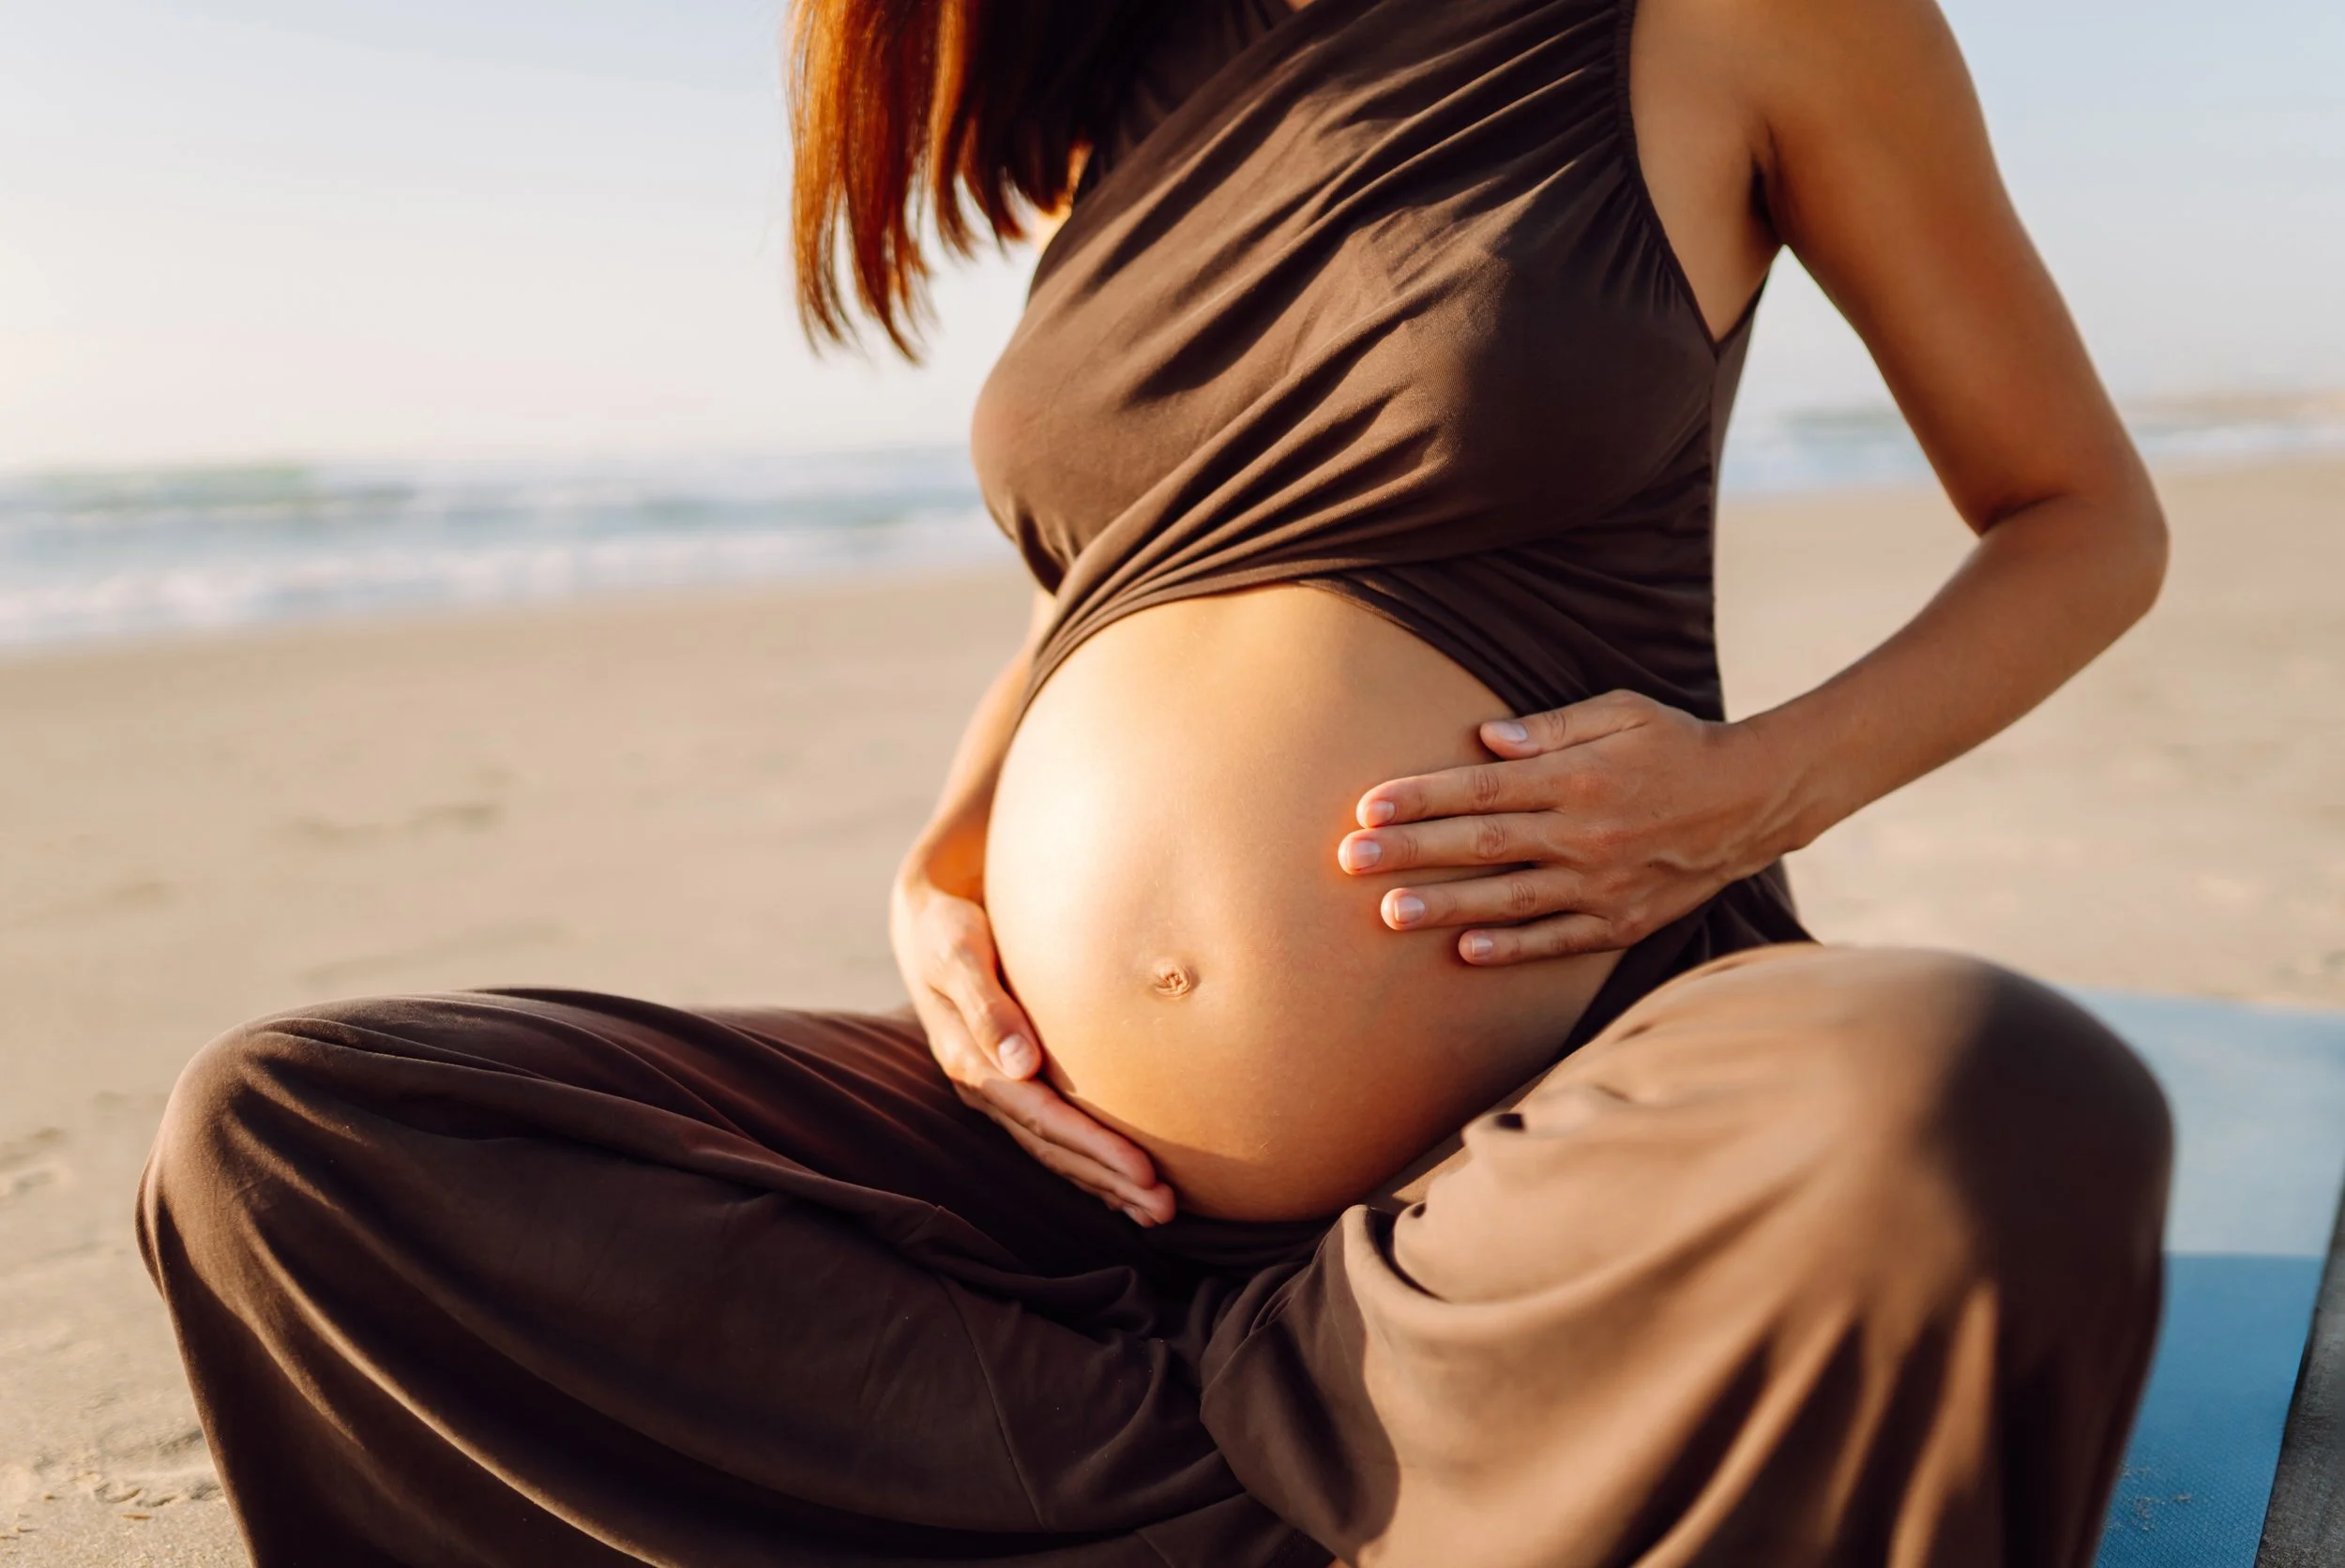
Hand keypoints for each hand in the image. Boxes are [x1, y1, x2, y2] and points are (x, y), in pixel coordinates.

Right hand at [890, 876, 1176, 1223]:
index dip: (1093, 1148)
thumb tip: (1022, 1064)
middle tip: (1166, 1209)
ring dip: (1104, 1183)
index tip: (1144, 1171)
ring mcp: (997, 1089)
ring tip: (1157, 1210)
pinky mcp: (1010, 1082)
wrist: (926, 920)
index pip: (1043, 1119)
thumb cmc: (947, 928)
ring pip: (1054, 1150)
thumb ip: (988, 1006)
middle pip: (1053, 1147)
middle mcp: (983, 1085)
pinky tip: (1122, 1185)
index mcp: (971, 1062)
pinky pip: (1052, 1134)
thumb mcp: (959, 953)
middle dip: (1109, 1180)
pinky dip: (1088, 1162)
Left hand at [1335, 690, 1795, 963]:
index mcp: (1579, 777)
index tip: (1369, 805)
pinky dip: (1512, 947)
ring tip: (1389, 913)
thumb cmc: (1677, 745)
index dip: (1423, 798)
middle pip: (1483, 843)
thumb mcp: (1622, 711)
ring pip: (1511, 899)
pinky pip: (1558, 938)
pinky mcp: (1623, 920)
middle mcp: (1586, 833)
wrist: (1755, 800)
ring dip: (1446, 906)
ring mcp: (1604, 883)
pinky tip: (1464, 951)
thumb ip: (1552, 728)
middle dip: (1412, 851)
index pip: (1484, 788)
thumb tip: (1486, 739)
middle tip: (1350, 859)